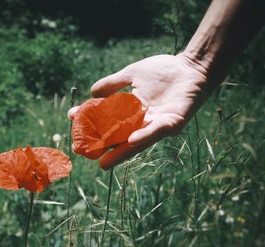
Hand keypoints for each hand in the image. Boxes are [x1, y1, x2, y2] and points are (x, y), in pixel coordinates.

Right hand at [69, 54, 210, 169]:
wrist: (192, 66)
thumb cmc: (165, 70)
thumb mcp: (133, 74)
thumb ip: (113, 83)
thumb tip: (92, 92)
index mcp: (132, 111)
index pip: (108, 118)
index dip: (91, 120)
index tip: (71, 120)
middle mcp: (142, 122)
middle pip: (118, 135)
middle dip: (100, 145)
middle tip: (80, 150)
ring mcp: (157, 124)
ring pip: (135, 140)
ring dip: (120, 151)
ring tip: (103, 162)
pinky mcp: (172, 122)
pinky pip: (156, 131)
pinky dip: (144, 136)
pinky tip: (130, 141)